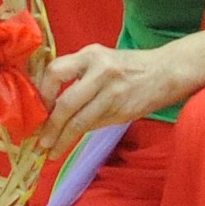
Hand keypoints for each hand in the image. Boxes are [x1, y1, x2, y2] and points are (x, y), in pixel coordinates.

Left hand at [40, 39, 191, 152]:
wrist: (166, 72)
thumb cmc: (128, 67)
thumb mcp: (101, 61)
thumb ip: (77, 77)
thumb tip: (48, 107)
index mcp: (91, 55)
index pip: (55, 72)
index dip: (42, 94)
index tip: (38, 109)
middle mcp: (101, 71)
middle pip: (66, 103)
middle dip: (50, 126)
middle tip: (41, 140)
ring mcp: (113, 92)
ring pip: (80, 121)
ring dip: (62, 138)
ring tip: (51, 150)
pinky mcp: (122, 109)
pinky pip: (94, 125)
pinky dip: (79, 135)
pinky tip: (70, 142)